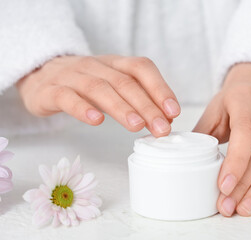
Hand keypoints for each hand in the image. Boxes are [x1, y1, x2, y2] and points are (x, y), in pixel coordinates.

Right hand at [16, 55, 180, 136]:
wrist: (41, 75)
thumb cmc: (85, 85)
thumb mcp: (113, 86)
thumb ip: (137, 100)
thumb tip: (166, 119)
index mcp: (114, 64)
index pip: (141, 68)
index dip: (160, 88)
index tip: (174, 112)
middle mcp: (95, 66)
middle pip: (124, 83)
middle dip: (147, 106)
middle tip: (161, 128)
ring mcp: (72, 76)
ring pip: (99, 88)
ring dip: (121, 108)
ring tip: (137, 126)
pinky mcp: (51, 91)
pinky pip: (67, 97)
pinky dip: (83, 108)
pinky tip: (96, 121)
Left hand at [194, 63, 250, 216]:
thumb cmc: (232, 105)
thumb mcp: (213, 113)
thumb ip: (201, 136)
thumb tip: (185, 163)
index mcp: (245, 96)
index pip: (245, 132)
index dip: (236, 162)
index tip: (223, 188)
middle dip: (244, 184)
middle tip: (229, 206)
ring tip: (244, 208)